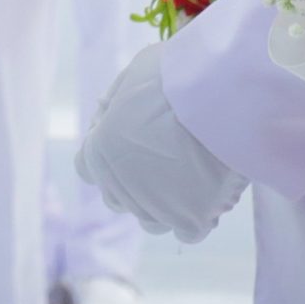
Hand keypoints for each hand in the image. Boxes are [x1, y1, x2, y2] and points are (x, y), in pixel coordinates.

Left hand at [74, 42, 245, 242]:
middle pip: (118, 198)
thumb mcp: (136, 72)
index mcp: (100, 150)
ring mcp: (156, 206)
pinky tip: (210, 195)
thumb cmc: (177, 75)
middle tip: (166, 158)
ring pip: (152, 220)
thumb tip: (109, 107)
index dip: (108, 153)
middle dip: (135, 182)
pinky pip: (189, 231)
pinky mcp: (191, 219)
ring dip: (165, 204)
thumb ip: (120, 97)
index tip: (130, 138)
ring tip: (193, 176)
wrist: (218, 95)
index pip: (86, 167)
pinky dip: (197, 217)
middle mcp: (120, 185)